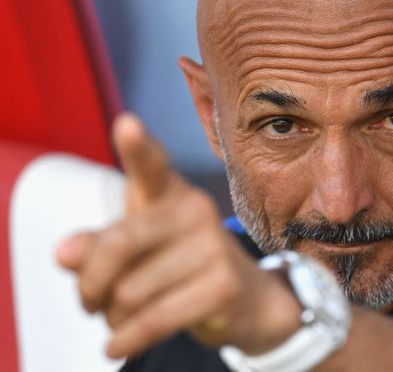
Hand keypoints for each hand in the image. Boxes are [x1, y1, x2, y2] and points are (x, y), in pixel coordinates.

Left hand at [56, 113, 300, 358]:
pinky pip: (154, 319)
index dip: (138, 146)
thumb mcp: (136, 252)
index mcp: (171, 193)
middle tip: (88, 301)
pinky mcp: (222, 286)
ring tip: (121, 319)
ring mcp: (214, 247)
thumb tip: (65, 252)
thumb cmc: (181, 267)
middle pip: (119, 243)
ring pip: (129, 290)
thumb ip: (97, 247)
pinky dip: (126, 339)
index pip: (152, 166)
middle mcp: (196, 211)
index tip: (126, 125)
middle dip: (90, 282)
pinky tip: (117, 346)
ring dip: (113, 317)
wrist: (249, 299)